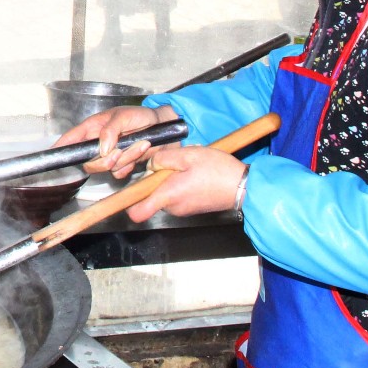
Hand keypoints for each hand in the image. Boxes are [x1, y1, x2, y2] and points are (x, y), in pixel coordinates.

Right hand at [56, 104, 179, 176]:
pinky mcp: (122, 164)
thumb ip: (110, 130)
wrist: (165, 128)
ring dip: (125, 158)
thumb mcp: (124, 116)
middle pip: (88, 162)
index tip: (53, 154)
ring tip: (139, 144)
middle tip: (119, 151)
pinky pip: (119, 173)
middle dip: (104, 161)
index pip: (71, 139)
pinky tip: (140, 151)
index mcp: (93, 128)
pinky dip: (131, 165)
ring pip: (106, 168)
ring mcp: (110, 155)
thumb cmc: (143, 116)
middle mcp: (98, 143)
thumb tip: (102, 149)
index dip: (61, 147)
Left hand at [124, 145, 245, 222]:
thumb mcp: (188, 155)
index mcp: (168, 195)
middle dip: (155, 179)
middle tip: (172, 164)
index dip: (126, 204)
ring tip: (187, 167)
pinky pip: (176, 195)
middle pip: (150, 195)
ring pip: (164, 194)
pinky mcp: (191, 207)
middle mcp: (173, 207)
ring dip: (169, 180)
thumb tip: (150, 164)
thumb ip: (163, 158)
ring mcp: (182, 209)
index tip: (123, 193)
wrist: (244, 187)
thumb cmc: (218, 171)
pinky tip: (194, 174)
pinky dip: (179, 184)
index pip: (137, 212)